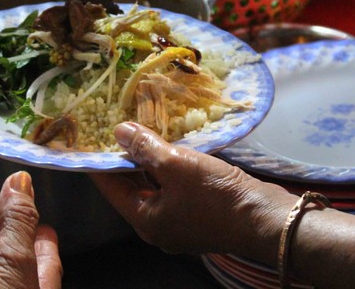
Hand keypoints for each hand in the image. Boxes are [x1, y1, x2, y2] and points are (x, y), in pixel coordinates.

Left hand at [90, 122, 295, 257]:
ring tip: (144, 132)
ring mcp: (181, 221)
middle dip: (126, 159)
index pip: (111, 188)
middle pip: (133, 188)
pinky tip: (174, 147)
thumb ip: (146, 148)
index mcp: (145, 220)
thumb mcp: (177, 165)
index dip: (99, 162)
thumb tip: (118, 132)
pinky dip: (170, 168)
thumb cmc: (216, 195)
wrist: (265, 218)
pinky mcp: (200, 213)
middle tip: (118, 128)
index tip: (89, 139)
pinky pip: (175, 188)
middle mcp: (159, 225)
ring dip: (150, 161)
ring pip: (156, 187)